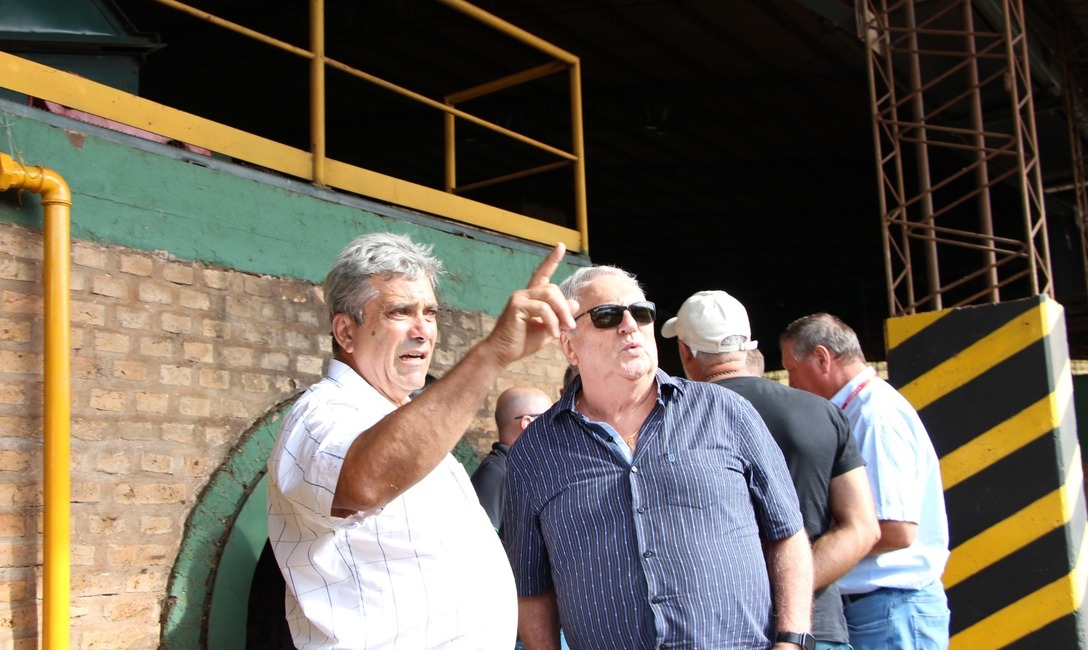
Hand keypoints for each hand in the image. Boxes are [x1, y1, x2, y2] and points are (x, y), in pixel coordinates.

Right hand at [485, 242, 575, 365]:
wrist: (501, 353)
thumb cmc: (522, 342)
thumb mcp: (548, 328)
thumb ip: (559, 315)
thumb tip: (574, 302)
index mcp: (530, 297)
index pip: (542, 274)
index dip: (551, 260)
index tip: (560, 246)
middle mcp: (524, 293)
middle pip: (553, 288)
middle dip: (564, 307)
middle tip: (570, 326)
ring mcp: (519, 298)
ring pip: (550, 295)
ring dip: (561, 313)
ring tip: (563, 329)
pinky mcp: (516, 306)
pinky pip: (542, 309)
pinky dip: (551, 322)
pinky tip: (552, 334)